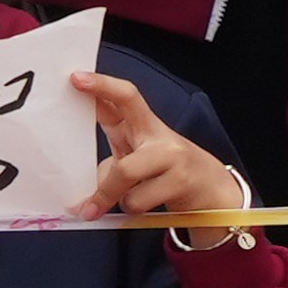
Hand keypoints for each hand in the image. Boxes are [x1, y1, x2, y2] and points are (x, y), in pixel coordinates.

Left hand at [72, 70, 254, 247]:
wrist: (211, 187)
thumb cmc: (164, 169)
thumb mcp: (134, 159)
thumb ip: (108, 169)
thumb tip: (84, 198)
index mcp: (141, 124)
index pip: (123, 96)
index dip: (100, 85)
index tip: (76, 78)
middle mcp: (157, 136)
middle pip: (123, 153)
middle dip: (106, 186)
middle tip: (83, 207)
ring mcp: (172, 157)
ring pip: (127, 178)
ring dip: (120, 199)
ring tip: (134, 198)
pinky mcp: (182, 180)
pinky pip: (141, 200)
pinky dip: (134, 209)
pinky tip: (149, 205)